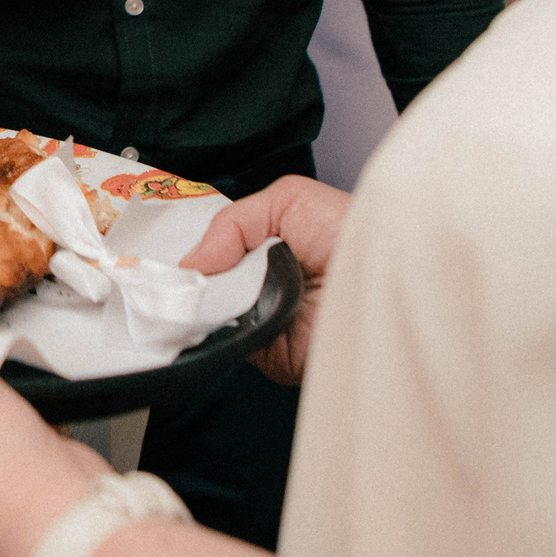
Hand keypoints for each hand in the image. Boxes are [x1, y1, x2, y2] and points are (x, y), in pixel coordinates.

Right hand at [181, 176, 351, 385]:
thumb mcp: (287, 201)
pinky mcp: (270, 355)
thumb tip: (190, 265)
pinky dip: (219, 328)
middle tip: (172, 276)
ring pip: (210, 314)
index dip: (193, 253)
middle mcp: (262, 284)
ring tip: (191, 291)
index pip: (215, 251)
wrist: (387, 283)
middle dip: (191, 278)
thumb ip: (230, 224)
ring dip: (202, 302)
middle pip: (206, 284)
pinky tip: (214, 312)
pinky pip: (229, 342)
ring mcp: (263, 321)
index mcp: (268, 247)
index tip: (168, 258)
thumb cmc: (350, 234)